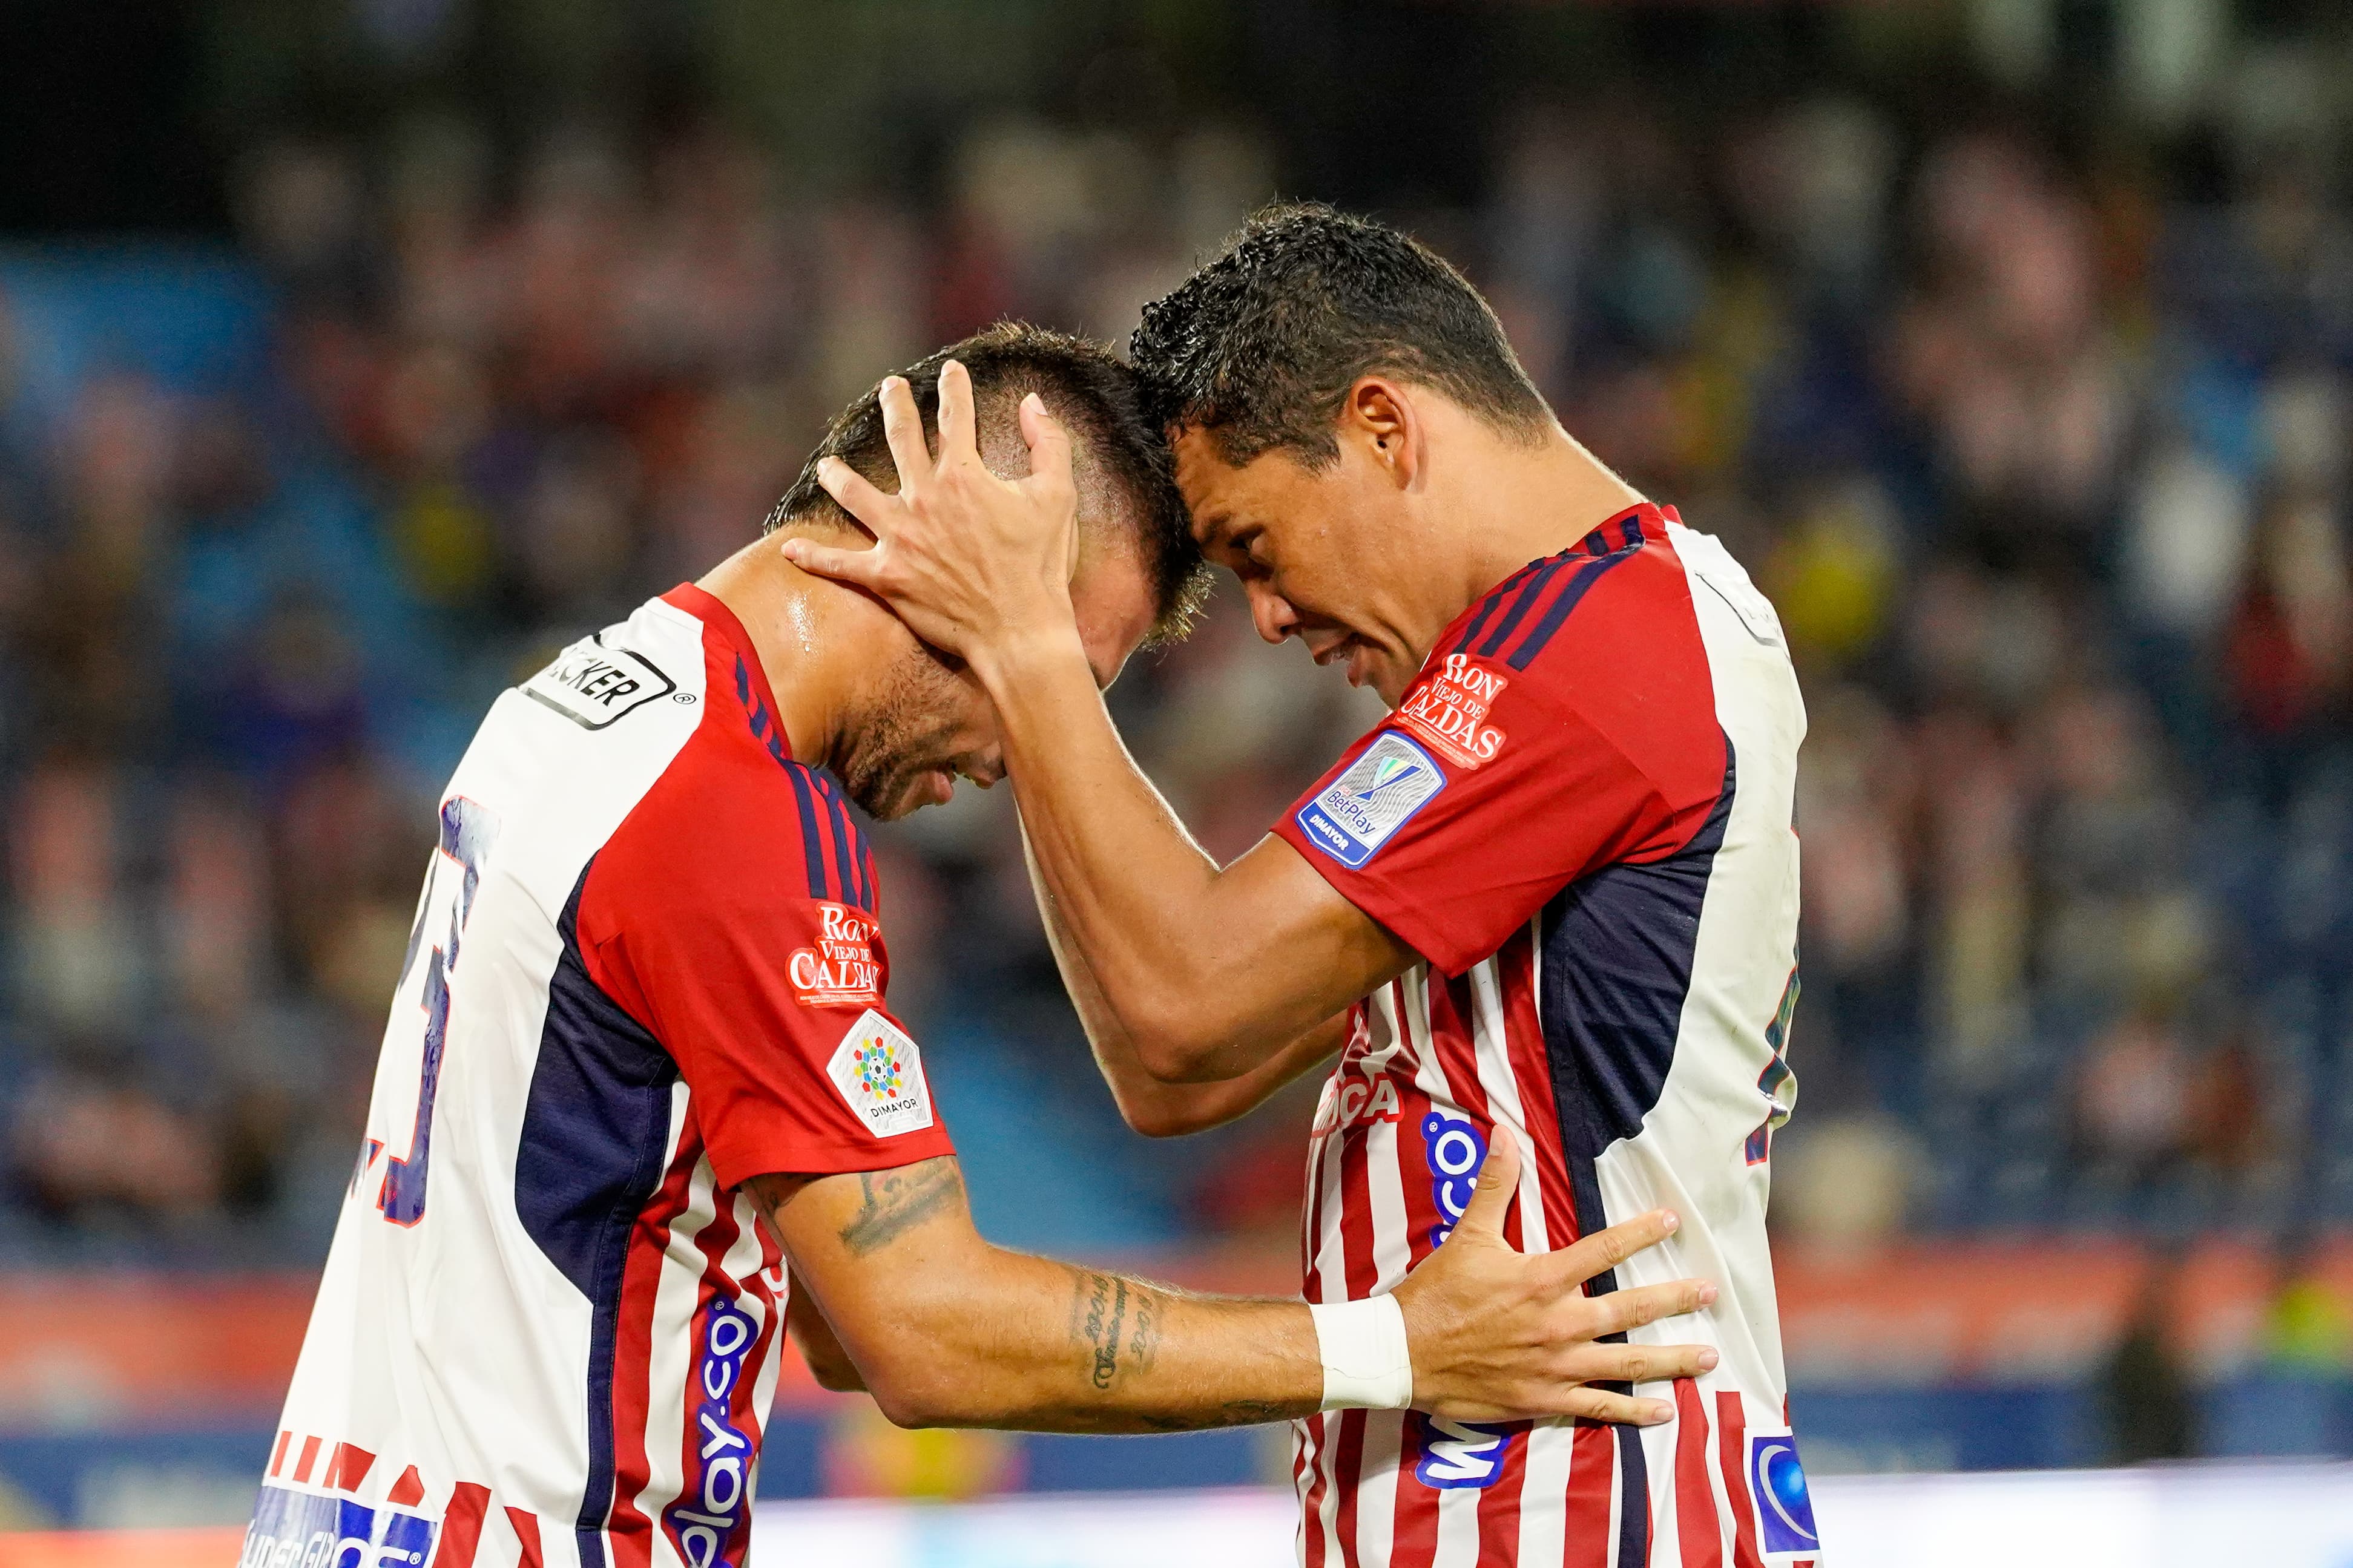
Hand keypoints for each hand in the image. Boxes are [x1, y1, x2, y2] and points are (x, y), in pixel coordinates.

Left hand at [780, 361, 1082, 669]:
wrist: (1019, 630)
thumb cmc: (1041, 565)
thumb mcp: (1059, 495)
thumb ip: (1048, 442)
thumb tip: (1033, 402)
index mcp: (963, 476)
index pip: (957, 418)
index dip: (955, 390)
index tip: (951, 372)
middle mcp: (923, 499)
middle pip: (900, 441)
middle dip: (895, 408)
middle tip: (889, 389)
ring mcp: (899, 538)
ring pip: (855, 495)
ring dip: (839, 476)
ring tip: (828, 465)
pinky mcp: (886, 577)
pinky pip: (839, 565)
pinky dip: (813, 558)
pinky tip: (789, 550)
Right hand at [1391, 1133, 1716, 1424]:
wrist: (1404, 1354)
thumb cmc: (1437, 1292)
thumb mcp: (1467, 1234)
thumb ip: (1494, 1186)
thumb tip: (1503, 1134)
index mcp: (1542, 1279)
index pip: (1604, 1249)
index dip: (1642, 1232)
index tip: (1674, 1221)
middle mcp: (1559, 1323)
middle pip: (1631, 1309)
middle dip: (1675, 1299)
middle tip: (1711, 1293)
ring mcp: (1557, 1366)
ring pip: (1627, 1363)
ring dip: (1672, 1359)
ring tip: (1709, 1356)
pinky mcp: (1546, 1398)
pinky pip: (1600, 1407)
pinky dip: (1635, 1410)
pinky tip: (1665, 1410)